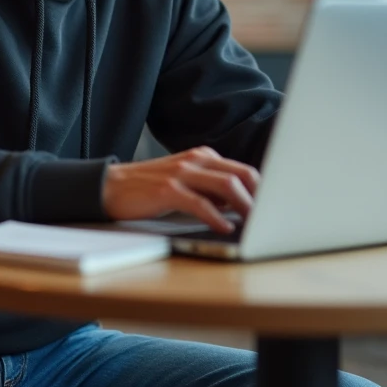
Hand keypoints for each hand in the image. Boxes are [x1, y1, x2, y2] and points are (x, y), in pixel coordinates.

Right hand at [102, 146, 259, 233]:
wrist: (110, 186)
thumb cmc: (150, 188)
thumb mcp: (185, 183)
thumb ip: (211, 190)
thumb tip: (241, 206)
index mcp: (203, 157)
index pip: (243, 170)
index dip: (263, 189)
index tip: (276, 208)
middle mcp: (195, 160)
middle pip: (240, 175)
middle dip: (260, 197)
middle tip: (273, 217)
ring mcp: (181, 174)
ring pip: (225, 186)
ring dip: (244, 207)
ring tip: (255, 224)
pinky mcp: (167, 190)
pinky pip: (199, 203)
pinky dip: (215, 217)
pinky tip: (224, 228)